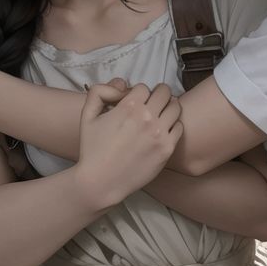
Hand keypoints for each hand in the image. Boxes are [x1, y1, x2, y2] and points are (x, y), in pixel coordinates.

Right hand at [74, 83, 181, 209]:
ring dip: (168, 107)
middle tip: (152, 104)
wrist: (101, 181)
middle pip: (164, 92)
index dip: (139, 93)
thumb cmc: (92, 149)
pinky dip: (172, 126)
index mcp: (128, 106)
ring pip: (176, 107)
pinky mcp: (167, 149)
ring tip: (160, 115)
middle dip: (157, 95)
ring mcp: (159, 133)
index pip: (144, 87)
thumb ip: (99, 92)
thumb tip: (122, 84)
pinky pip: (179, 127)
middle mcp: (147, 117)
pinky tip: (162, 131)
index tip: (136, 102)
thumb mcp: (87, 116)